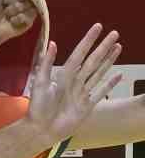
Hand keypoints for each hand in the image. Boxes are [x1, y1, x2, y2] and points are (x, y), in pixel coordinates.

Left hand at [25, 23, 121, 142]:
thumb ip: (46, 64)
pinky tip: (119, 75)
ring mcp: (82, 93)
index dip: (88, 40)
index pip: (79, 53)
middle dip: (103, 47)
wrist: (42, 130)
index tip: (98, 27)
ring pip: (99, 72)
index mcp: (64, 75)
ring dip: (109, 60)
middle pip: (93, 60)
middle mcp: (75, 82)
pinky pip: (101, 92)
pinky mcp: (88, 105)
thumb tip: (51, 43)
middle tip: (115, 33)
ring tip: (118, 47)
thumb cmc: (37, 108)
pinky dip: (110, 84)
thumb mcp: (39, 84)